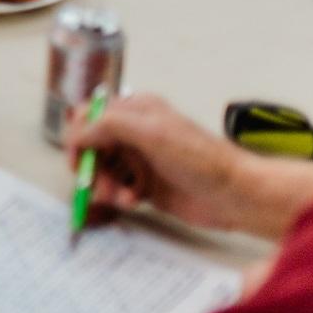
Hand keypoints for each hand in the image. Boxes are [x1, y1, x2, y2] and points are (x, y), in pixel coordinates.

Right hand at [63, 93, 257, 234]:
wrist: (235, 195)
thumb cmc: (199, 159)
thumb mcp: (152, 133)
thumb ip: (110, 125)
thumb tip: (77, 131)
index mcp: (136, 111)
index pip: (91, 115)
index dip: (79, 135)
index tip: (78, 158)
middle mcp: (134, 133)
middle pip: (93, 146)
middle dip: (91, 166)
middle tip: (95, 184)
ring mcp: (140, 160)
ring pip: (103, 170)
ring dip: (104, 185)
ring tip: (119, 197)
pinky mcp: (146, 186)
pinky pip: (118, 189)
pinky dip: (120, 196)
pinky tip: (133, 201)